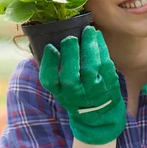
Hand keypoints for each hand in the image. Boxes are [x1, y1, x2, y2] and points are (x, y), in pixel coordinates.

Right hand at [39, 26, 125, 143]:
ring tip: (88, 31)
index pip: (49, 79)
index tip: (51, 47)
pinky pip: (105, 63)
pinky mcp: (109, 83)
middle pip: (70, 75)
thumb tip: (38, 41)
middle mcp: (75, 94)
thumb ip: (53, 69)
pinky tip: (97, 36)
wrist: (99, 117)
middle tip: (70, 38)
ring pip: (91, 67)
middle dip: (70, 54)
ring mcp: (93, 90)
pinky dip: (101, 47)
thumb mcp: (61, 89)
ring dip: (89, 46)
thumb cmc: (76, 95)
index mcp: (59, 92)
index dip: (49, 63)